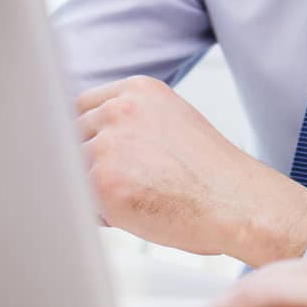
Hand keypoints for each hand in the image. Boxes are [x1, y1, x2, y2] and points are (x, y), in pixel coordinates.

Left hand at [75, 76, 306, 264]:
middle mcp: (119, 110)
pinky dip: (100, 215)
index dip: (84, 134)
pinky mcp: (102, 183)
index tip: (89, 152)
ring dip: (91, 189)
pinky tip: (135, 214)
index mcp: (138, 90)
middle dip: (85, 163)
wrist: (235, 200)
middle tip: (123, 184)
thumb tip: (87, 137)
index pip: (82, 105)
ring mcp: (108, 145)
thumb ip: (131, 120)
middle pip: (71, 136)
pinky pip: (79, 203)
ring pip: (72, 171)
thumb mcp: (172, 121)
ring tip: (137, 198)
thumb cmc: (210, 171)